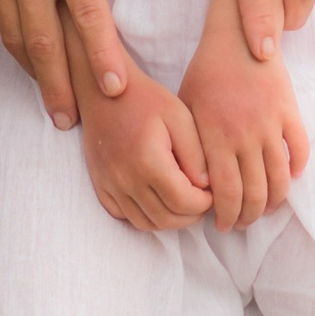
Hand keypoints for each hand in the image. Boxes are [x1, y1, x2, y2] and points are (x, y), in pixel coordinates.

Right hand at [0, 0, 135, 129]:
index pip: (87, 14)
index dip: (102, 56)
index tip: (116, 90)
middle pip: (44, 42)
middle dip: (60, 87)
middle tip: (71, 121)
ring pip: (13, 35)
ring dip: (32, 72)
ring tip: (49, 99)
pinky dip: (8, 36)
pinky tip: (21, 51)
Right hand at [82, 73, 212, 233]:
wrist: (103, 92)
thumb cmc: (146, 99)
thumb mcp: (180, 117)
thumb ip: (196, 154)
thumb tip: (206, 186)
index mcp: (148, 160)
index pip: (183, 202)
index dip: (204, 204)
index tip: (213, 192)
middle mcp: (125, 178)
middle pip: (166, 219)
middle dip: (191, 216)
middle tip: (202, 200)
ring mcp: (110, 185)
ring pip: (146, 223)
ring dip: (170, 220)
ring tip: (184, 202)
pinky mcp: (101, 186)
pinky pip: (125, 217)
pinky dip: (146, 216)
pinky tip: (159, 200)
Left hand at [177, 40, 307, 229]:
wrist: (238, 36)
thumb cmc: (205, 72)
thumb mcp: (186, 109)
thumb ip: (191, 148)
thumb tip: (196, 187)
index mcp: (216, 138)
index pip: (225, 194)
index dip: (226, 216)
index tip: (222, 224)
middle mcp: (244, 136)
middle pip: (254, 194)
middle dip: (248, 217)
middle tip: (243, 223)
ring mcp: (270, 125)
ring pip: (280, 179)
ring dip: (273, 201)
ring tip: (265, 209)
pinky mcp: (290, 112)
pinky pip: (300, 150)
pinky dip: (297, 170)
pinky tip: (289, 179)